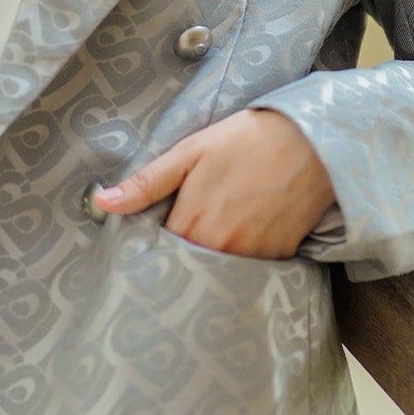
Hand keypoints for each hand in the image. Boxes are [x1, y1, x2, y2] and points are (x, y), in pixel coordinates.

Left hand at [92, 108, 336, 258]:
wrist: (311, 141)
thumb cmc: (246, 140)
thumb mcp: (190, 152)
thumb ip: (146, 183)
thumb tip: (102, 202)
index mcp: (192, 223)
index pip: (158, 254)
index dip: (153, 249)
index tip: (151, 243)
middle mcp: (220, 248)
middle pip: (187, 269)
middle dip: (179, 262)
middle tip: (179, 246)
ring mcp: (252, 256)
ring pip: (218, 274)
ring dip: (210, 265)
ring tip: (212, 243)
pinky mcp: (279, 257)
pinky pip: (251, 271)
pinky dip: (242, 262)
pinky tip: (242, 242)